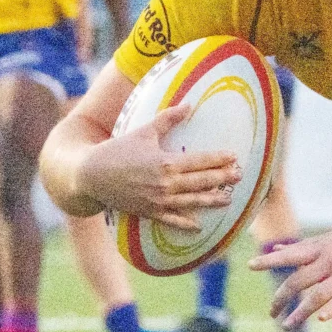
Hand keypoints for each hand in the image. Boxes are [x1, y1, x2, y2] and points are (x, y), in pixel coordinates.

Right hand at [83, 100, 240, 228]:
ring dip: (211, 201)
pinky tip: (198, 227)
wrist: (91, 175)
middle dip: (222, 179)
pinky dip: (185, 224)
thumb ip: (168, 119)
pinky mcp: (148, 212)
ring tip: (228, 199)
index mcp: (165, 162)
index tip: (235, 157)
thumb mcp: (144, 131)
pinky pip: (171, 219)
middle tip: (241, 176)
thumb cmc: (118, 150)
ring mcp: (157, 200)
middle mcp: (165, 183)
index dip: (219, 159)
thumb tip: (189, 104)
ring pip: (191, 202)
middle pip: (201, 181)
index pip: (200, 161)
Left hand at [257, 228, 331, 331]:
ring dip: (300, 312)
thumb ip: (300, 248)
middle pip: (299, 280)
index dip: (270, 261)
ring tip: (286, 325)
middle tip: (270, 312)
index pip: (290, 255)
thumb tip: (274, 250)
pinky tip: (322, 319)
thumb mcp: (327, 240)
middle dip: (281, 298)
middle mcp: (329, 261)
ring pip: (317, 295)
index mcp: (319, 248)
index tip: (251, 266)